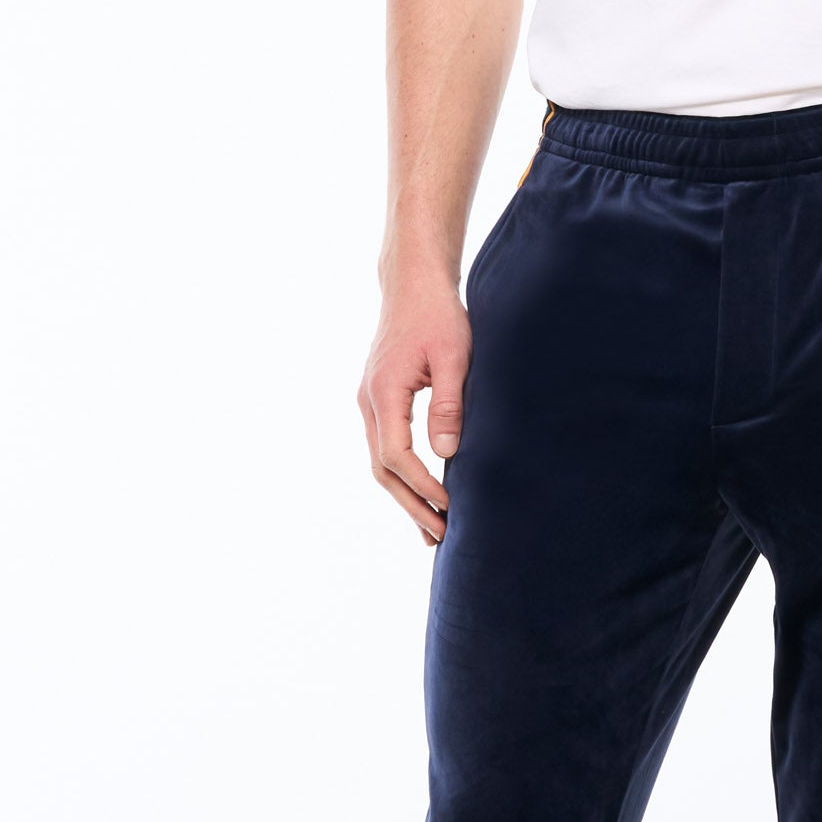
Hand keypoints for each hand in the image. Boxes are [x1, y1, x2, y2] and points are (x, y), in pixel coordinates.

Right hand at [358, 275, 471, 545]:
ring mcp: (370, 401)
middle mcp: (369, 401)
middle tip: (439, 536)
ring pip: (380, 462)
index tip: (449, 505)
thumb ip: (448, 405)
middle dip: (410, 504)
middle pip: (382, 468)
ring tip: (431, 528)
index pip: (397, 455)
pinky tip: (422, 492)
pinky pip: (385, 447)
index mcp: (384, 392)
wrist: (413, 285)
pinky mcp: (379, 400)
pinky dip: (402, 475)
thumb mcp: (453, 357)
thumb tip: (446, 454)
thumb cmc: (438, 315)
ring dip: (404, 496)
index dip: (422, 485)